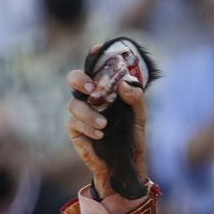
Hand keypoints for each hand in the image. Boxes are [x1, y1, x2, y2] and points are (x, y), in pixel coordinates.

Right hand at [67, 52, 147, 198]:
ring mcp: (81, 114)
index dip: (94, 56)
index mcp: (105, 91)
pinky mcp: (75, 131)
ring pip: (73, 104)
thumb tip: (124, 83)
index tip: (98, 47)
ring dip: (88, 113)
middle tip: (91, 89)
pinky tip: (100, 134)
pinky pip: (74, 123)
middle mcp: (90, 99)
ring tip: (105, 125)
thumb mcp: (140, 116)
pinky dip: (88, 127)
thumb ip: (135, 98)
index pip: (96, 69)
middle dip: (79, 80)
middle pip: (74, 79)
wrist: (127, 165)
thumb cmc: (132, 137)